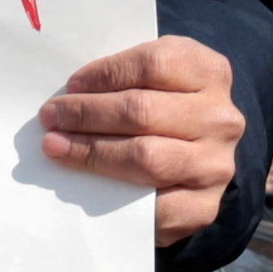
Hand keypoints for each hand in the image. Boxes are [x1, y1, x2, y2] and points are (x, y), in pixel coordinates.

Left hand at [41, 36, 249, 242]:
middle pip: (143, 111)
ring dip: (91, 152)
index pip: (153, 65)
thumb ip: (125, 80)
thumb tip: (71, 95)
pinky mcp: (204, 206)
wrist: (197, 162)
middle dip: (87, 113)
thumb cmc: (164, 111)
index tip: (72, 85)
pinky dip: (115, 197)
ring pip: (145, 157)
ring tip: (57, 146)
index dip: (106, 74)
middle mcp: (221, 118)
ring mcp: (215, 165)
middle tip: (51, 117)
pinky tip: (88, 187)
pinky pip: (153, 206)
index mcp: (210, 72)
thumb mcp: (156, 80)